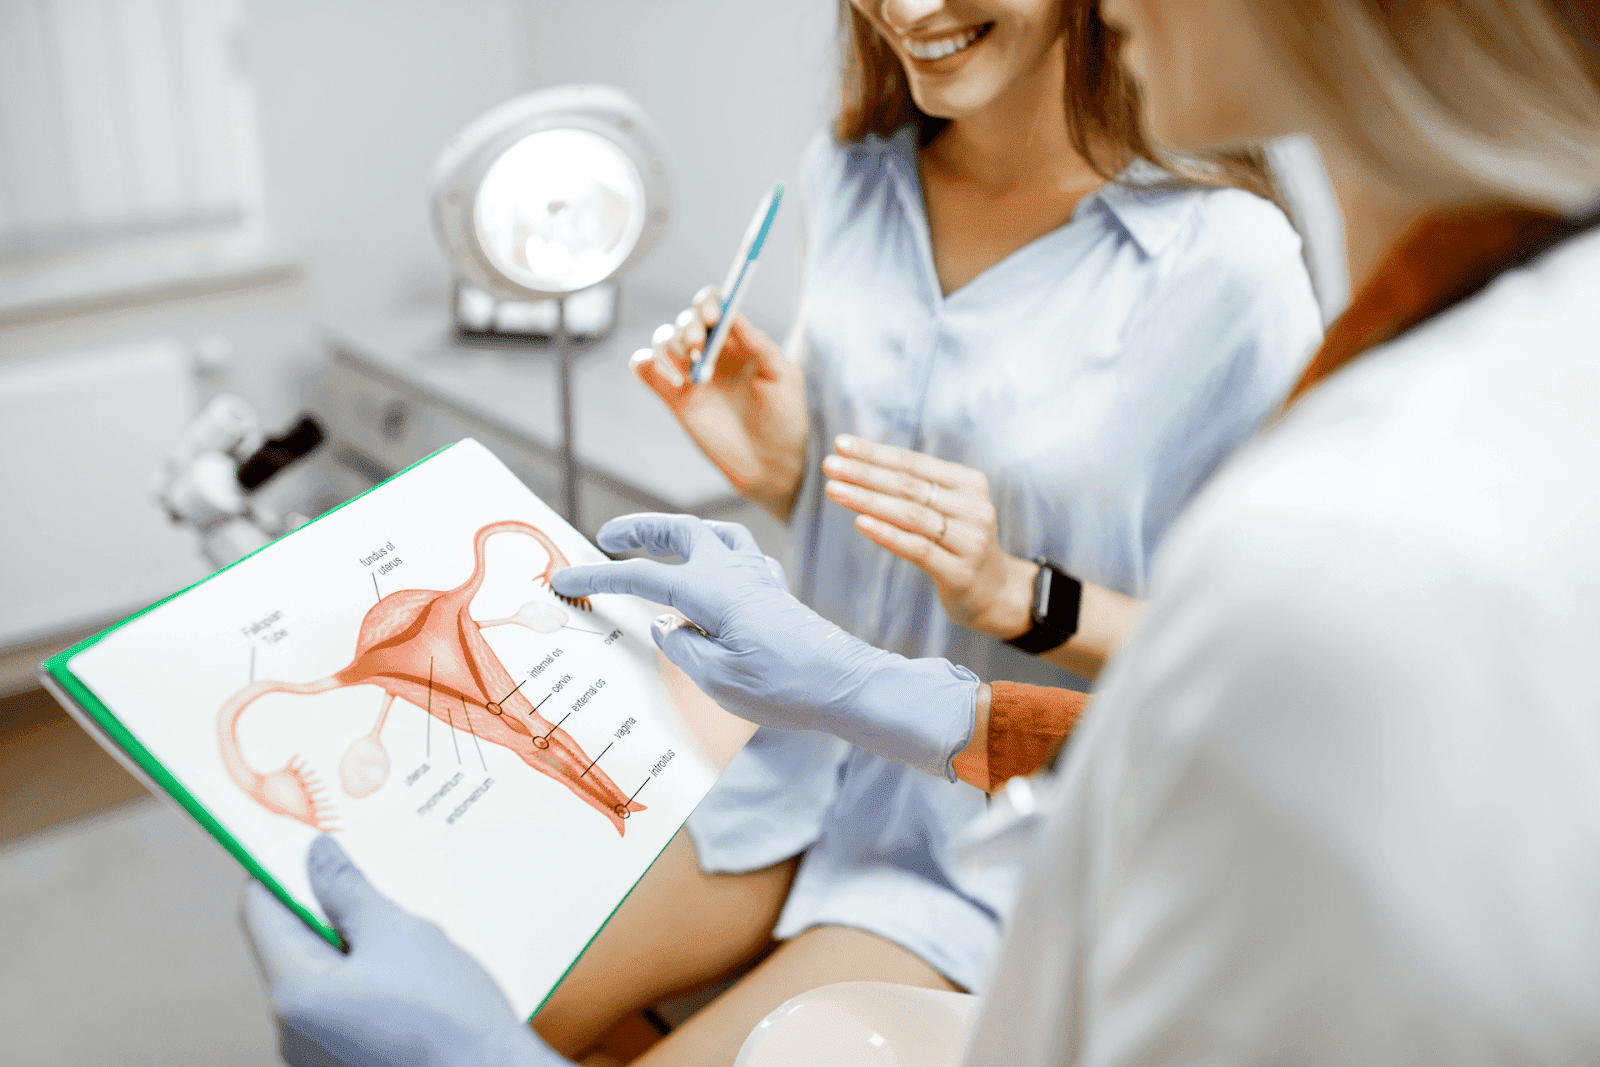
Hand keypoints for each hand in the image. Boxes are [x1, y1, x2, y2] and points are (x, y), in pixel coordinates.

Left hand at [240, 837, 563, 1066]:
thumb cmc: (448, 1016)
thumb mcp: (400, 933)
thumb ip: (348, 890)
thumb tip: (315, 854)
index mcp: (294, 991)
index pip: (261, 909)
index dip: (283, 868)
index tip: (314, 843)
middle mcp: (290, 1028)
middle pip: (291, 943)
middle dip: (330, 908)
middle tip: (375, 884)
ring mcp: (314, 1052)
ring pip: (321, 974)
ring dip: (354, 945)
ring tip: (407, 936)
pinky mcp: (343, 1062)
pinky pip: (341, 1005)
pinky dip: (367, 979)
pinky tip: (414, 976)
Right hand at [551, 513, 977, 779]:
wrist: (847, 686)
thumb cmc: (784, 688)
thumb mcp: (717, 679)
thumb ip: (682, 648)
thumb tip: (666, 627)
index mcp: (710, 591)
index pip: (641, 578)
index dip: (598, 577)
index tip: (564, 578)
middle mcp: (734, 572)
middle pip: (681, 531)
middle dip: (640, 528)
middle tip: (607, 536)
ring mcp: (759, 577)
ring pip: (715, 533)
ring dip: (682, 530)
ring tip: (659, 541)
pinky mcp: (776, 591)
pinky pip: (743, 555)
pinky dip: (719, 552)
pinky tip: (717, 569)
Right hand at [632, 286, 808, 519]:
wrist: (772, 465)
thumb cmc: (786, 419)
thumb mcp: (783, 377)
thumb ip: (760, 345)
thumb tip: (734, 315)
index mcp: (739, 342)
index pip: (716, 307)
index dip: (709, 303)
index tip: (713, 315)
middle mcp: (713, 354)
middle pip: (687, 321)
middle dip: (689, 325)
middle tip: (699, 344)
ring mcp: (692, 376)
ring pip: (666, 341)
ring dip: (671, 343)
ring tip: (690, 364)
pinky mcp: (676, 399)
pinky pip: (648, 372)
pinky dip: (644, 363)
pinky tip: (656, 369)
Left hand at [823, 435, 1035, 639]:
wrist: (992, 591)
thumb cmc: (957, 542)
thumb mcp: (946, 508)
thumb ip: (914, 488)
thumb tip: (858, 463)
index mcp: (969, 483)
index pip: (913, 462)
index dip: (876, 452)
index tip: (840, 444)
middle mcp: (974, 508)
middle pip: (909, 486)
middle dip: (865, 473)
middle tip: (829, 465)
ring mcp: (970, 541)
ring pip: (911, 515)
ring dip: (868, 500)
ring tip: (834, 490)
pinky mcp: (960, 572)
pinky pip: (917, 549)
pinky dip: (887, 534)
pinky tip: (860, 523)